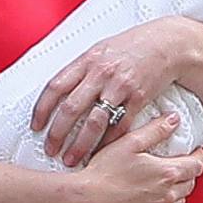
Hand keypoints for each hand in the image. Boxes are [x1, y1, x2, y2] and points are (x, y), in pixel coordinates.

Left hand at [32, 17, 201, 166]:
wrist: (167, 43)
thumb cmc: (131, 47)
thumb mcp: (100, 50)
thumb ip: (81, 70)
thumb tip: (58, 91)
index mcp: (87, 60)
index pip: (55, 87)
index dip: (42, 109)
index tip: (36, 127)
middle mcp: (101, 73)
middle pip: (71, 108)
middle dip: (57, 134)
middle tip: (51, 150)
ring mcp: (120, 87)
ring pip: (94, 122)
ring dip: (80, 145)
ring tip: (72, 160)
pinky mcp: (139, 98)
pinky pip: (120, 126)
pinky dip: (108, 143)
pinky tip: (100, 154)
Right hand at [70, 110, 202, 202]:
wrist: (86, 202)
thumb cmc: (104, 173)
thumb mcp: (130, 143)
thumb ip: (155, 130)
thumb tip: (173, 120)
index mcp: (166, 173)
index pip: (196, 165)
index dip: (198, 156)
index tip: (194, 151)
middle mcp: (166, 195)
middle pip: (190, 184)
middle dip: (188, 172)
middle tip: (179, 164)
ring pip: (180, 201)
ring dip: (178, 190)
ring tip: (166, 181)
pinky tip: (151, 197)